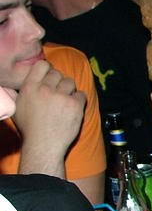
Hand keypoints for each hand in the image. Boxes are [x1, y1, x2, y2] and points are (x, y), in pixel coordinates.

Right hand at [15, 60, 85, 176]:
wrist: (44, 145)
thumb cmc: (29, 129)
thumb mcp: (16, 108)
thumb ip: (15, 94)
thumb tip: (10, 86)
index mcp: (29, 87)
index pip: (42, 65)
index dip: (48, 70)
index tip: (50, 77)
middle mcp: (45, 89)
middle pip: (58, 74)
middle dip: (59, 82)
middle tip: (57, 94)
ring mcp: (61, 97)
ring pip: (70, 82)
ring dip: (69, 90)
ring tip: (64, 101)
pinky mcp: (75, 105)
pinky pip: (81, 94)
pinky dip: (79, 100)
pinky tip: (72, 108)